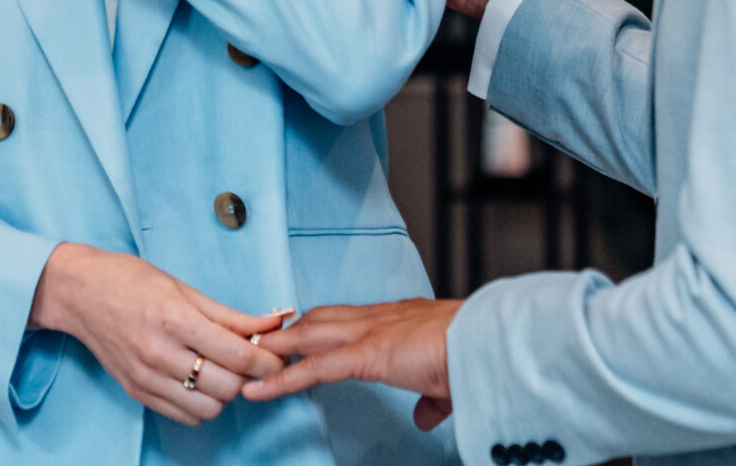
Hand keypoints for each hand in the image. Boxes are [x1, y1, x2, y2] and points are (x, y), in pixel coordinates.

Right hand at [28, 244, 287, 425]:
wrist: (78, 293)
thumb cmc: (131, 280)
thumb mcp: (184, 288)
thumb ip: (230, 314)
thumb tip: (274, 323)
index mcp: (175, 318)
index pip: (238, 355)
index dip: (268, 361)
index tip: (280, 356)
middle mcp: (160, 352)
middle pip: (228, 387)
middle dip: (250, 377)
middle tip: (254, 361)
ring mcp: (146, 377)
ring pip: (209, 407)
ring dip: (227, 393)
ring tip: (225, 371)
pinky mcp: (136, 391)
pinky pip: (185, 415)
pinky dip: (202, 404)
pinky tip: (201, 382)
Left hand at [239, 298, 461, 430]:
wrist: (491, 345)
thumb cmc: (478, 358)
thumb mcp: (448, 382)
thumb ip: (430, 398)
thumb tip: (423, 416)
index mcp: (398, 320)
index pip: (345, 318)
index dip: (317, 326)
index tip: (294, 336)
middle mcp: (378, 318)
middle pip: (317, 318)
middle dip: (285, 331)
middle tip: (255, 344)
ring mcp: (370, 332)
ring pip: (307, 336)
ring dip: (274, 349)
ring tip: (243, 363)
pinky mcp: (367, 354)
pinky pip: (313, 367)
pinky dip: (282, 379)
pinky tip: (258, 391)